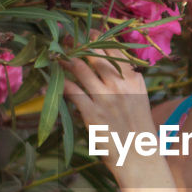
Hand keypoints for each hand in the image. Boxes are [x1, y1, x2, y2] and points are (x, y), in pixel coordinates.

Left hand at [59, 40, 159, 184]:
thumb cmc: (138, 131)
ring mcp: (105, 98)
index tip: (89, 33)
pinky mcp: (91, 113)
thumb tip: (122, 66)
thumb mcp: (140, 100)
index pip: (115, 50)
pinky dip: (59, 85)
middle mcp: (120, 85)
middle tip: (67, 40)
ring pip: (80, 68)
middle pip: (96, 54)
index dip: (99, 38)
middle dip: (78, 43)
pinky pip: (71, 91)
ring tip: (57, 58)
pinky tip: (50, 84)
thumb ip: (131, 81)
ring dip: (66, 61)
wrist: (139, 158)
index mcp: (134, 79)